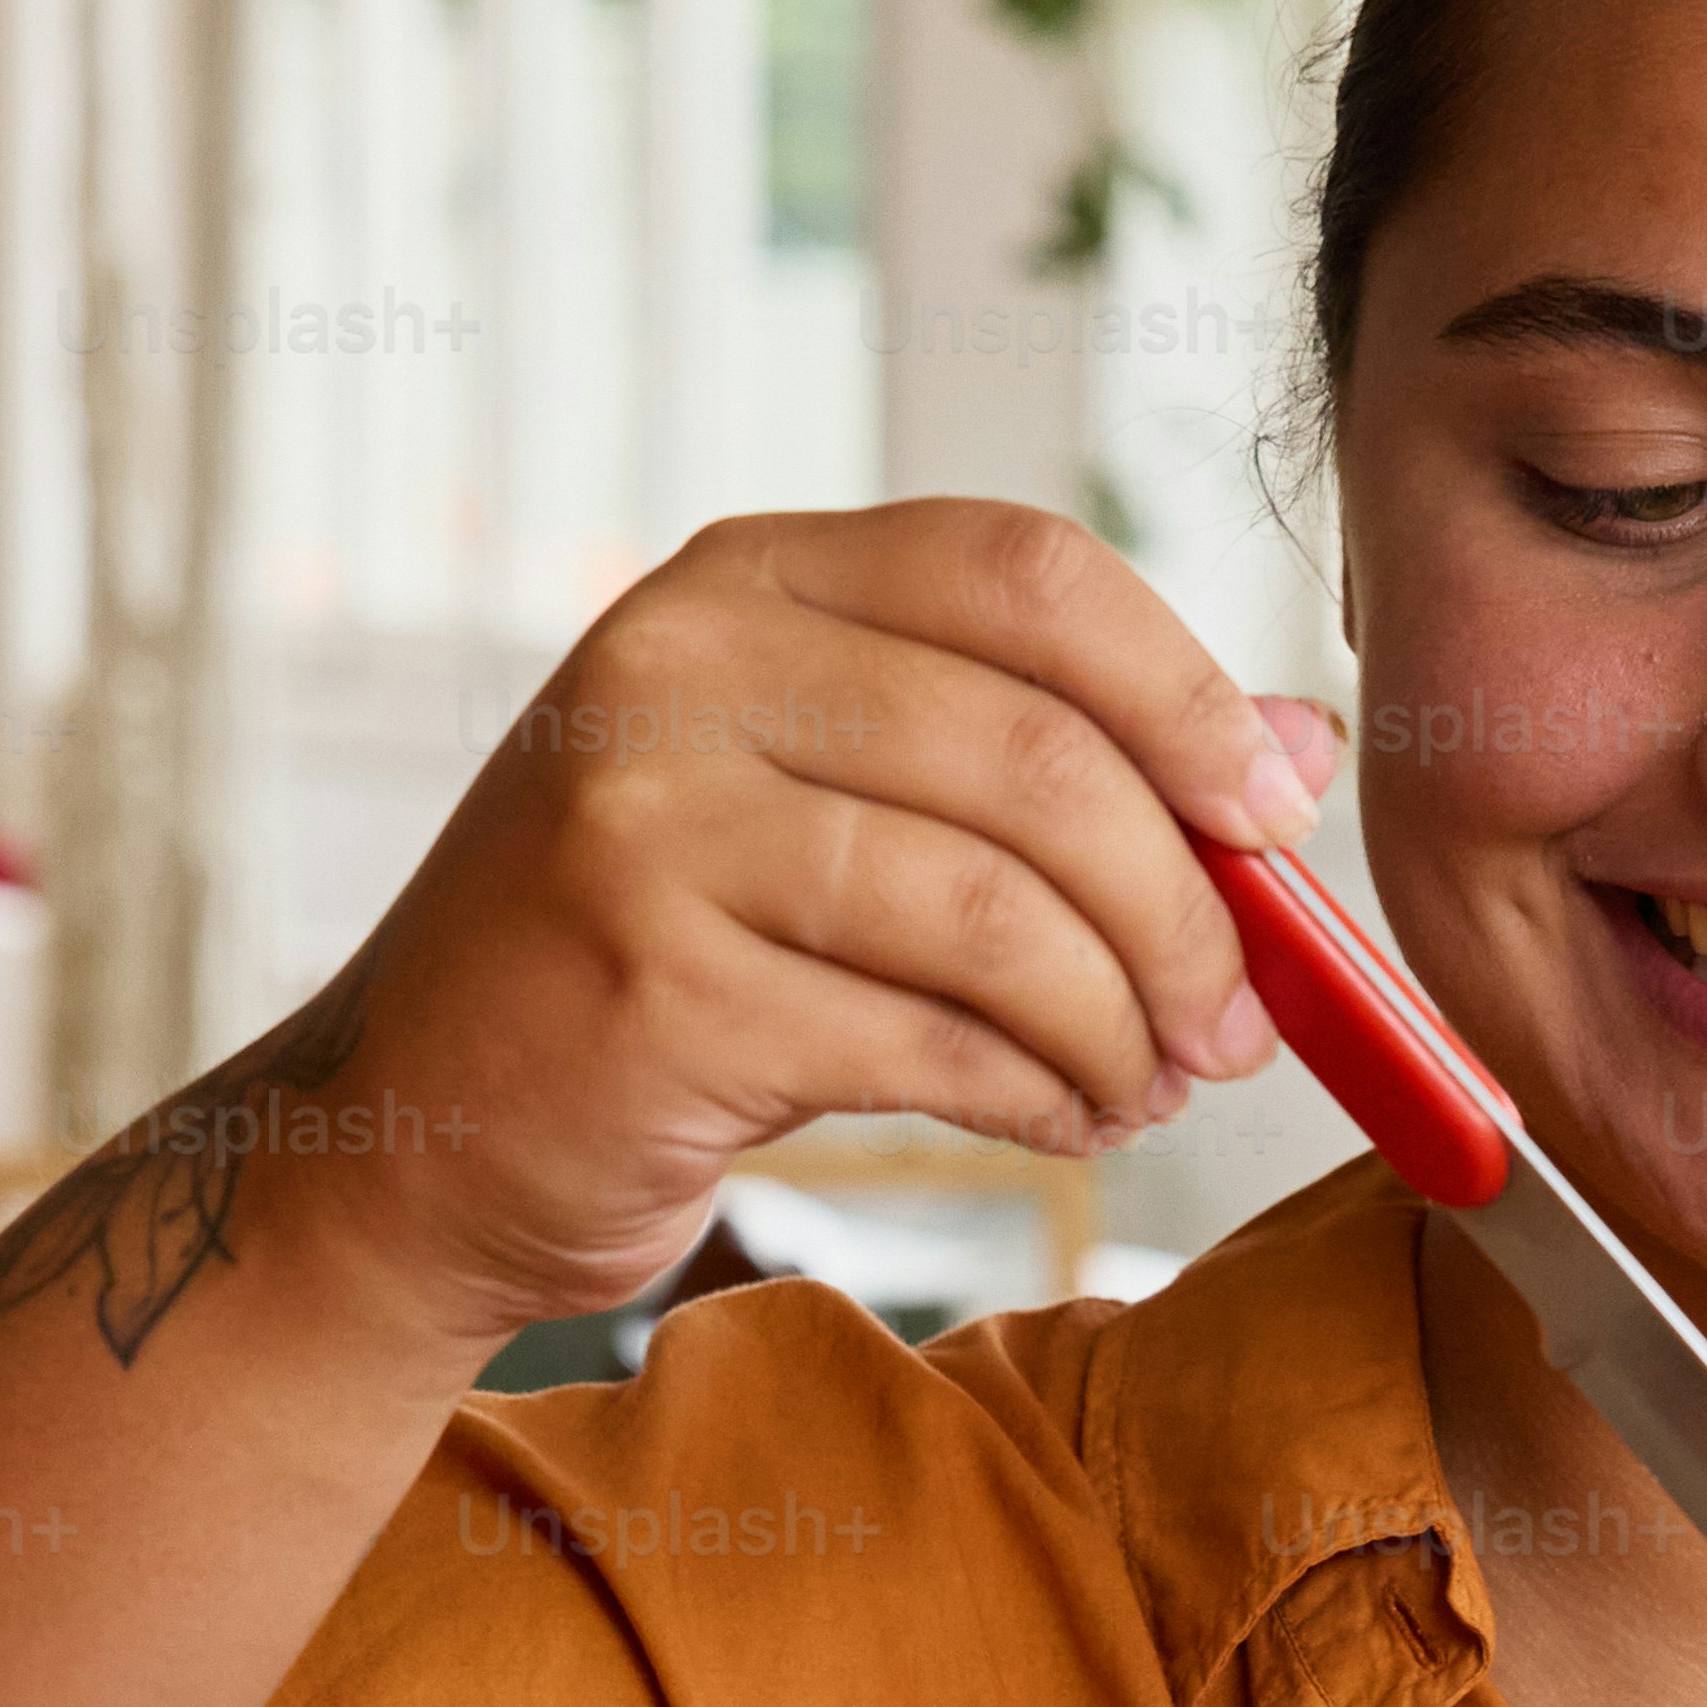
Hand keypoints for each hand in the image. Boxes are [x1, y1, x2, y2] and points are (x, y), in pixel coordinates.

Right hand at [267, 502, 1322, 1341]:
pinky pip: (927, 1041)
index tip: (1274, 817)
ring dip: (1120, 1022)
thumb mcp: (835, 810)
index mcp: (743, 582)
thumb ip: (1047, 756)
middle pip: (1038, 753)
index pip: (1022, 571)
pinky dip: (1038, 1097)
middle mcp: (676, 668)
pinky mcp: (648, 993)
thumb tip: (1297, 745)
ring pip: (995, 910)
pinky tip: (1063, 1121)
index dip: (1185, 691)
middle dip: (1187, 908)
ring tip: (1148, 1084)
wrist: (409, 1135)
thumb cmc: (663, 964)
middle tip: (1241, 1020)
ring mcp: (642, 826)